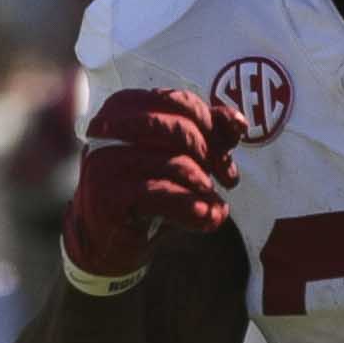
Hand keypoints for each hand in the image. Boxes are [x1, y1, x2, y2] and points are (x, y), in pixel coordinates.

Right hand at [66, 88, 242, 286]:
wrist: (109, 239)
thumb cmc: (148, 191)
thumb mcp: (181, 158)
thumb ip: (210, 135)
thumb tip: (239, 122)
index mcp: (124, 106)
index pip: (181, 103)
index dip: (213, 128)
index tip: (227, 154)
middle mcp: (108, 128)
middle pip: (180, 129)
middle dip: (212, 155)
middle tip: (228, 179)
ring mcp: (104, 161)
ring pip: (174, 163)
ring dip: (205, 186)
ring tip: (213, 202)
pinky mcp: (108, 195)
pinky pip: (164, 194)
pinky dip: (193, 207)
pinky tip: (206, 216)